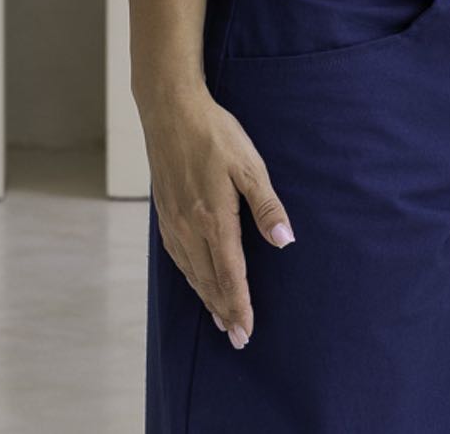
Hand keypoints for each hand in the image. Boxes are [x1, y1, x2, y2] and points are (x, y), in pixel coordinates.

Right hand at [140, 87, 296, 346]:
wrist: (170, 111)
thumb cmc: (215, 134)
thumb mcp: (249, 164)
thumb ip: (266, 205)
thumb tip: (285, 240)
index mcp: (214, 218)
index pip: (229, 274)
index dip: (239, 305)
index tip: (246, 331)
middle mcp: (190, 227)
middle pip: (208, 280)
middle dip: (224, 311)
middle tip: (236, 338)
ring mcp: (174, 221)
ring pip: (191, 272)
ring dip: (206, 298)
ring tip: (219, 318)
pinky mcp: (165, 212)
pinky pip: (177, 256)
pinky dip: (189, 277)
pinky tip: (195, 280)